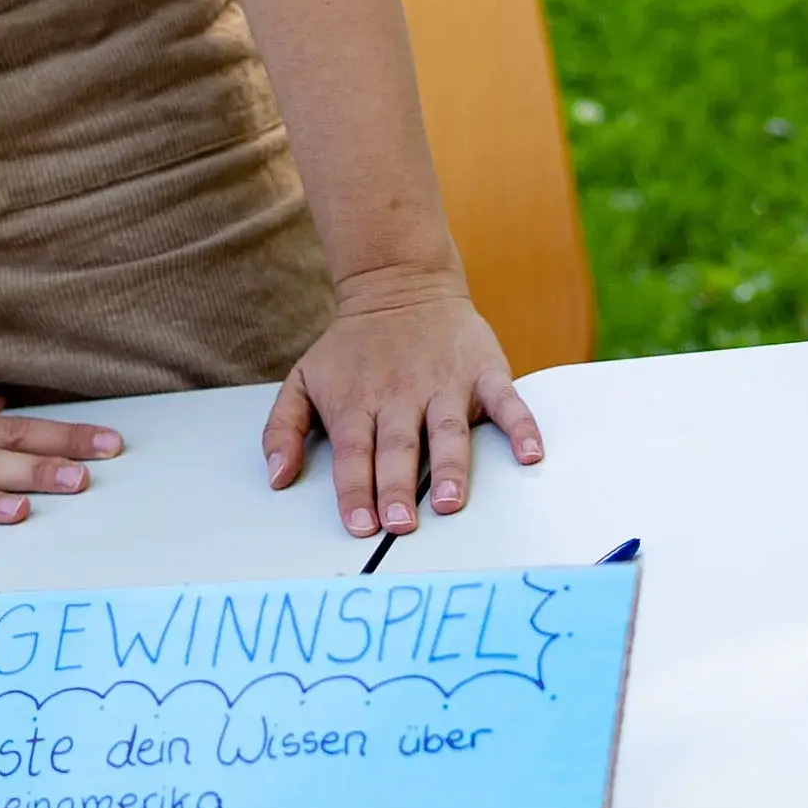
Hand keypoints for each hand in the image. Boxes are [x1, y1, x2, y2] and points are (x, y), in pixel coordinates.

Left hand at [264, 265, 543, 538]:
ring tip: (448, 501)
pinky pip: (506, 401)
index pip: (353, 452)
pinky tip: (529, 454)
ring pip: (447, 429)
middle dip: (396, 487)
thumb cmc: (351, 348)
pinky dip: (521, 426)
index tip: (359, 525)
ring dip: (449, 467)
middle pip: (397, 446)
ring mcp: (444, 382)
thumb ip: (282, 429)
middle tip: (399, 525)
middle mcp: (400, 395)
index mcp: (357, 403)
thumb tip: (277, 479)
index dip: (355, 490)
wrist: (398, 282)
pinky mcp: (483, 371)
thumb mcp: (302, 379)